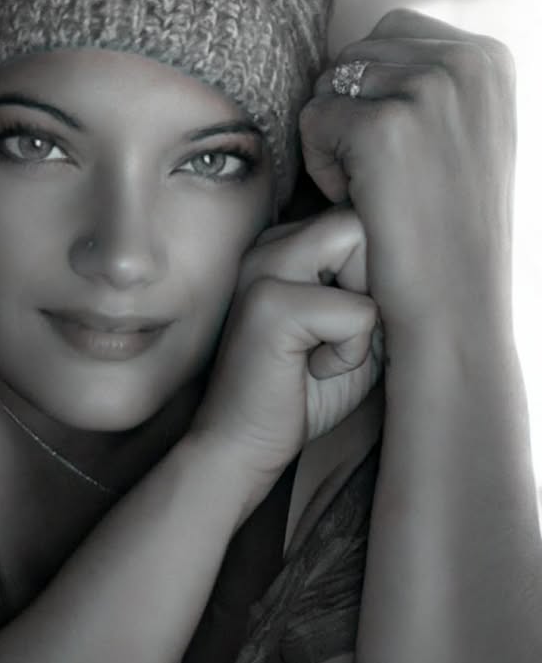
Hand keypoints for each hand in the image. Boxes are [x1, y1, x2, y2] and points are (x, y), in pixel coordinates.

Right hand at [190, 205, 384, 481]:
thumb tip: (420, 254)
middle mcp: (269, 244)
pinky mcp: (271, 304)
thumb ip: (376, 286)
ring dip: (363, 312)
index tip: (346, 324)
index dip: (376, 270)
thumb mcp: (354, 330)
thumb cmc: (301, 393)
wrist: (241, 444)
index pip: (360, 217)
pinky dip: (350, 352)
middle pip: (363, 222)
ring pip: (361, 244)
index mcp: (283, 245)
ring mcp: (265, 267)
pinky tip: (312, 370)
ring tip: (326, 348)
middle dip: (374, 283)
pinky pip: (359, 312)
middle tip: (338, 336)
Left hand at [299, 9, 515, 339]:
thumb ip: (435, 89)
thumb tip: (372, 56)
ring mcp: (428, 89)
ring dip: (334, 138)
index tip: (394, 156)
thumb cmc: (449, 233)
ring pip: (330, 85)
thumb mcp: (466, 139)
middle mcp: (466, 61)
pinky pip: (313, 120)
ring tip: (369, 189)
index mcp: (489, 59)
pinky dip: (321, 165)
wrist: (453, 304)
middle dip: (349, 112)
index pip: (391, 35)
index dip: (372, 96)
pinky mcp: (385, 126)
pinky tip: (354, 201)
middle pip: (355, 54)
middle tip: (377, 177)